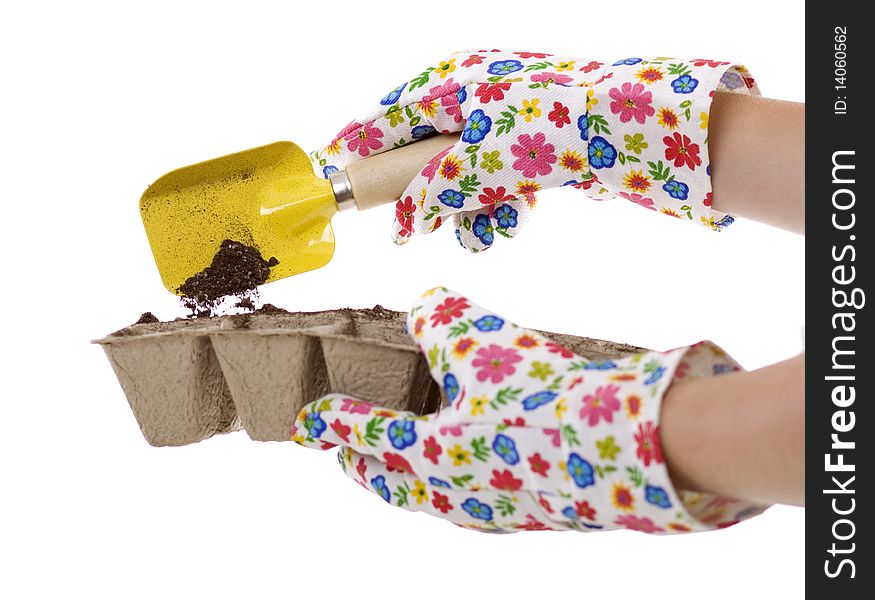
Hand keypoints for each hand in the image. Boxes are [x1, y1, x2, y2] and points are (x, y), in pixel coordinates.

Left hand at [292, 287, 766, 532]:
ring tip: (400, 464)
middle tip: (344, 453)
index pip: (361, 436)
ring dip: (405, 479)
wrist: (623, 447)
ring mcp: (491, 511)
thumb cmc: (542, 394)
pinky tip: (471, 471)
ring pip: (428, 498)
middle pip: (387, 483)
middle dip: (360, 465)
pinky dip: (452, 485)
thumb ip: (436, 317)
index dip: (332, 423)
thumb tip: (424, 308)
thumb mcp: (476, 338)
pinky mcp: (529, 516)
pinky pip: (472, 504)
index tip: (307, 421)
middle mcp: (450, 493)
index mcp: (425, 454)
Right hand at [310, 51, 758, 249]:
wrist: (636, 128)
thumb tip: (404, 224)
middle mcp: (477, 95)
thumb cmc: (552, 130)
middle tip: (422, 228)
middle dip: (429, 197)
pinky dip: (499, 205)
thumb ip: (430, 194)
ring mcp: (508, 119)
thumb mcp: (478, 165)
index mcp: (454, 81)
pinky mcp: (535, 144)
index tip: (334, 169)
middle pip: (426, 153)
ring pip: (463, 175)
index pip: (389, 117)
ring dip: (469, 210)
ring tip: (488, 231)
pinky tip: (512, 219)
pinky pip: (497, 180)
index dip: (361, 147)